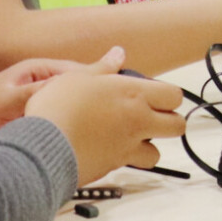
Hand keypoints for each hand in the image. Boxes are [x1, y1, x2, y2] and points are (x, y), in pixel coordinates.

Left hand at [0, 47, 126, 146]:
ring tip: (118, 123)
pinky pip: (68, 124)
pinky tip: (96, 138)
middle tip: (130, 105)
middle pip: (84, 89)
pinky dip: (82, 130)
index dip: (103, 78)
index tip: (125, 85)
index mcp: (40, 71)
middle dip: (104, 98)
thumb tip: (73, 89)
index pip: (80, 72)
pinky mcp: (42, 125)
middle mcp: (46, 86)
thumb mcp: (11, 99)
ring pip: (78, 108)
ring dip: (94, 115)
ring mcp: (45, 105)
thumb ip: (42, 94)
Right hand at [25, 69, 186, 185]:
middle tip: (150, 118)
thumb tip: (118, 53)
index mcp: (133, 94)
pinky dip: (124, 160)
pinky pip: (130, 166)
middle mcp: (138, 121)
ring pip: (157, 153)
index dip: (168, 96)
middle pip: (177, 126)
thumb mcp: (78, 76)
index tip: (155, 96)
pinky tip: (106, 150)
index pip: (174, 96)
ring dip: (147, 147)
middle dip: (168, 123)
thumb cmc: (60, 107)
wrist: (44, 146)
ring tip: (128, 139)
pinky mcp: (114, 167)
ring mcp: (128, 147)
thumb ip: (103, 66)